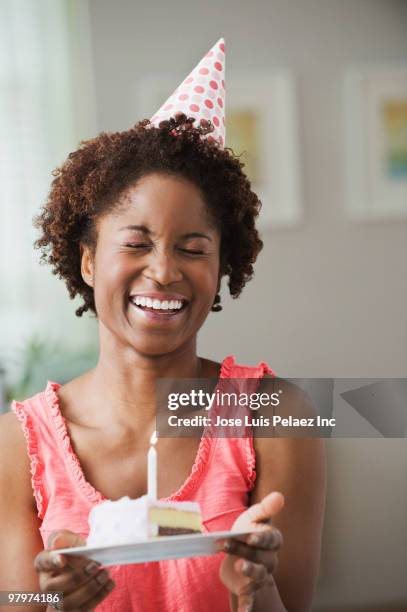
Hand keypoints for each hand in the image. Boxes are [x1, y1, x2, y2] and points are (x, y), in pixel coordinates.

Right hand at [34, 529, 114, 610]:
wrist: (83, 570)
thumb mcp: (71, 541)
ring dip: (89, 588)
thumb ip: (64, 538)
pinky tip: (109, 583)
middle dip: (76, 577)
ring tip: (105, 573)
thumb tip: (56, 542)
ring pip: (68, 603)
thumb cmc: (75, 553)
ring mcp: (58, 602)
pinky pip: (82, 610)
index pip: (42, 562)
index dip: (51, 561)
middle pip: (54, 587)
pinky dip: (98, 596)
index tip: (62, 559)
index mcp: (44, 564)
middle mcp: (47, 586)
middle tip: (95, 565)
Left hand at [219, 492, 283, 611]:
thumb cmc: (246, 532)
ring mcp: (260, 576)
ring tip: (238, 566)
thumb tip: (280, 495)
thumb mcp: (253, 518)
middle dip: (245, 550)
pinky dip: (248, 608)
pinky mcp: (249, 590)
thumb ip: (266, 508)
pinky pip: (251, 600)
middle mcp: (270, 559)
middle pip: (261, 555)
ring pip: (258, 575)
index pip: (272, 539)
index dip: (262, 538)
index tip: (251, 535)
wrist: (238, 558)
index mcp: (272, 540)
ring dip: (249, 571)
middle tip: (227, 543)